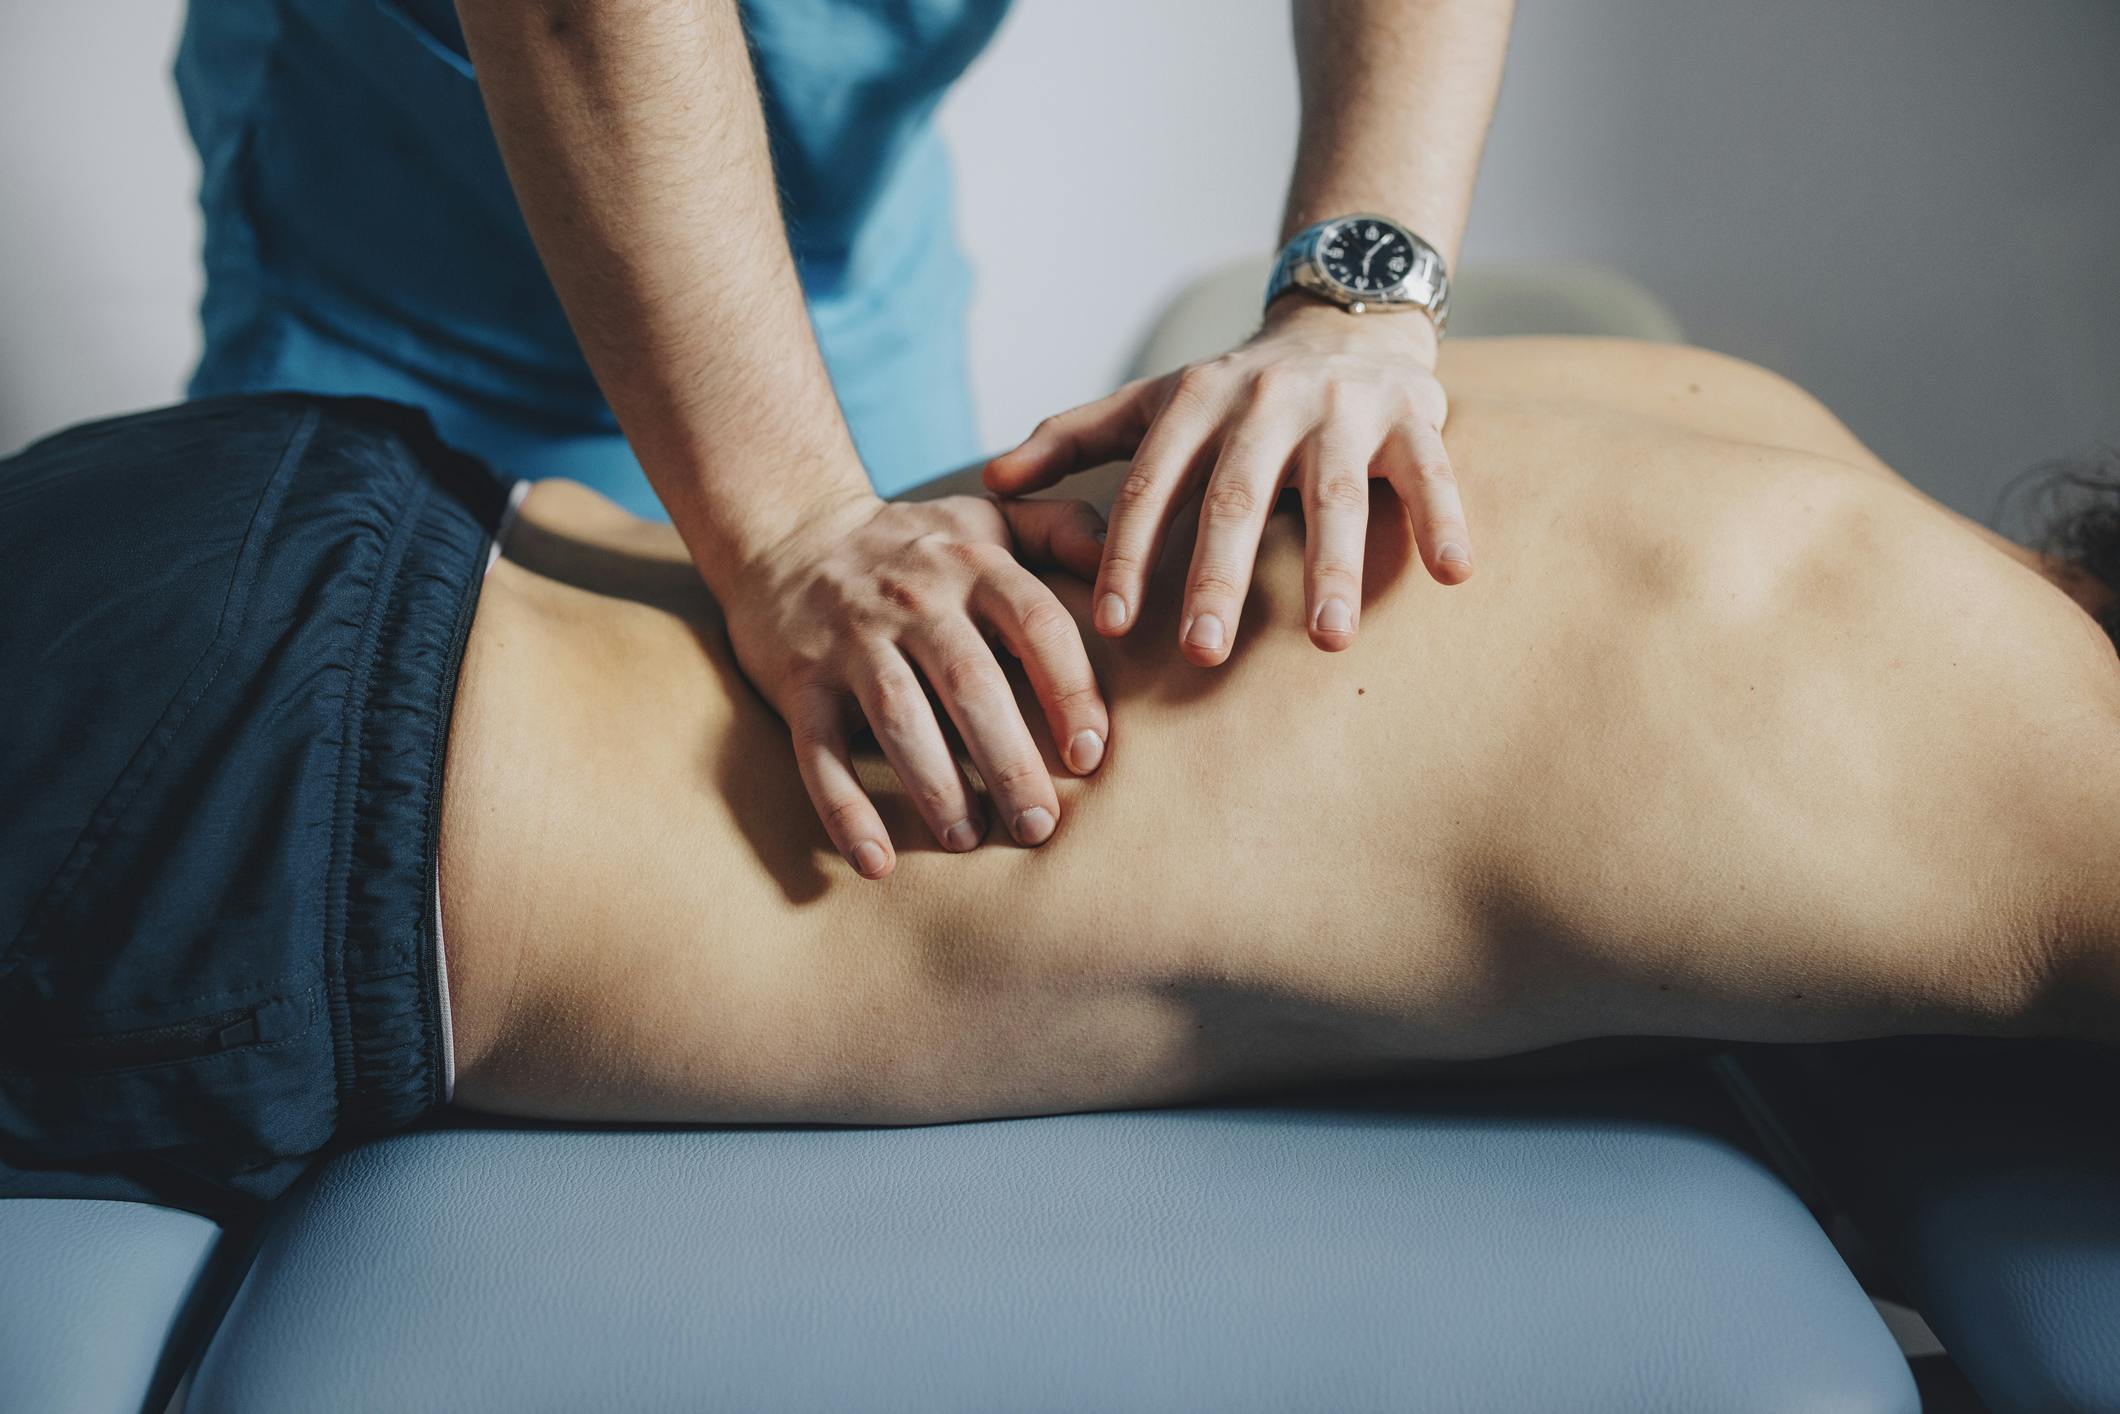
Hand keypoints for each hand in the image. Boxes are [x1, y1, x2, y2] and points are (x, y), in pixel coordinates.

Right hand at [724, 491, 1109, 878]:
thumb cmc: (915, 544)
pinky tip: (877, 862)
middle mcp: (913, 598)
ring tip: (969, 840)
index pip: (1035, 622)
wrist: (785, 531)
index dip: (1068, 687)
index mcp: (973, 565)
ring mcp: (852, 640)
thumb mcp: (989, 521)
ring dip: (935, 786)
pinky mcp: (800, 681)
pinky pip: (819, 750)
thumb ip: (1065, 530)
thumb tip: (1141, 558)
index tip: (1090, 754)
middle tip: (1040, 826)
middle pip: (970, 682)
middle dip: (1009, 759)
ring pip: (899, 717)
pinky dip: (844, 809)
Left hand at [983, 300, 1470, 664]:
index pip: (1150, 486)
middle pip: (1235, 496)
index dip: (1128, 554)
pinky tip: (1454, 573)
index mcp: (1195, 401)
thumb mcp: (1152, 404)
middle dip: (1218, 576)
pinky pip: (1431, 470)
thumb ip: (1073, 440)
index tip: (1109, 627)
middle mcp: (1265, 399)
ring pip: (1334, 492)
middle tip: (1202, 654)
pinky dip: (1444, 517)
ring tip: (1329, 641)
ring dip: (1333, 566)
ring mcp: (1342, 407)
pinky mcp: (1413, 414)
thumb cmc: (1234, 391)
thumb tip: (986, 482)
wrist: (1344, 318)